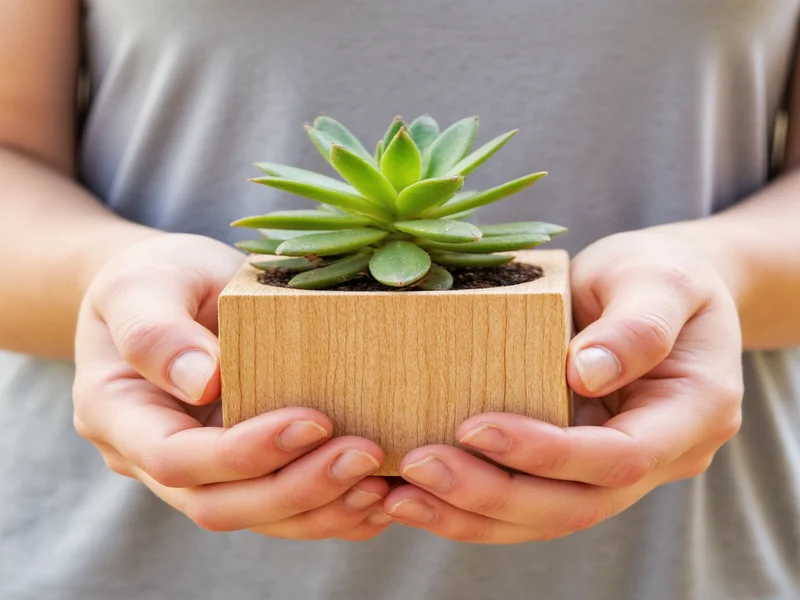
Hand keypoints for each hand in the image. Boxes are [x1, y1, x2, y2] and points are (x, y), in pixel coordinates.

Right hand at [73, 233, 390, 540]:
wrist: (169, 291)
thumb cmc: (155, 278)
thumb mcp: (142, 284)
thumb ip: (157, 331)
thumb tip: (202, 380)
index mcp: (119, 415)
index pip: (176, 459)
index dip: (243, 452)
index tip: (312, 420)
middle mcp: (155, 457)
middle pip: (219, 505)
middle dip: (295, 490)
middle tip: (363, 455)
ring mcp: (203, 469)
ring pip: (257, 518)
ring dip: (321, 509)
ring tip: (380, 484)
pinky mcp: (244, 466)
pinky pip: (282, 507)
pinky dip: (330, 509)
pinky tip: (376, 496)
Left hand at [382, 229, 743, 542]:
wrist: (661, 289)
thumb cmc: (661, 272)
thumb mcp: (658, 279)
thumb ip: (636, 325)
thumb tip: (587, 373)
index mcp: (693, 413)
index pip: (620, 457)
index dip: (548, 453)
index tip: (475, 427)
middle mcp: (661, 456)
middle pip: (576, 505)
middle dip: (493, 493)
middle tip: (418, 466)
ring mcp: (616, 469)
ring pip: (546, 517)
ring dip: (471, 514)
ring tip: (401, 497)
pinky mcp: (577, 466)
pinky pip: (528, 501)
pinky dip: (472, 506)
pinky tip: (417, 496)